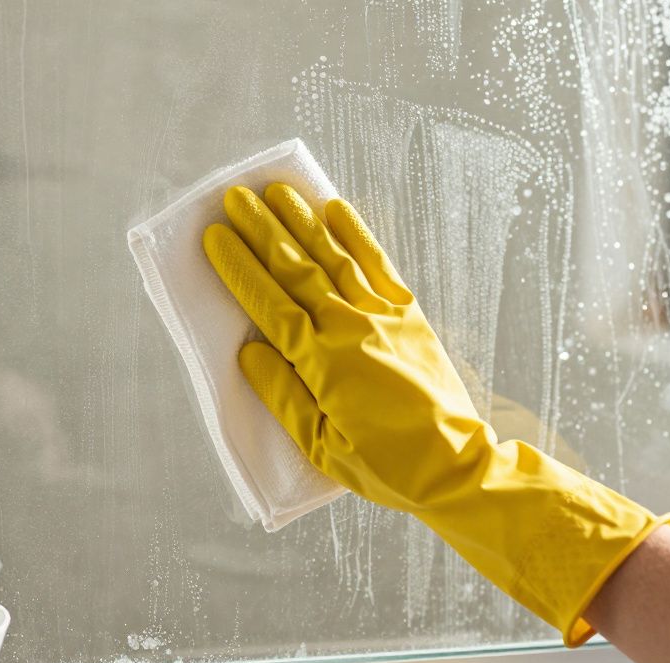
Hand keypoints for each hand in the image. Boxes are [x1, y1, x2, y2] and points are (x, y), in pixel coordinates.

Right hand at [205, 182, 669, 645]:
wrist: (454, 464)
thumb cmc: (383, 463)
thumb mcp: (320, 445)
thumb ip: (282, 394)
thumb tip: (248, 351)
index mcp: (321, 361)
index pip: (269, 304)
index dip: (239, 268)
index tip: (214, 236)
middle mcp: (349, 327)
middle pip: (296, 269)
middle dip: (262, 230)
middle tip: (234, 196)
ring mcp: (382, 315)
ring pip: (334, 257)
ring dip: (303, 221)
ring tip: (277, 190)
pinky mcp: (409, 314)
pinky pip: (378, 264)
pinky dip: (357, 234)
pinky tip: (336, 209)